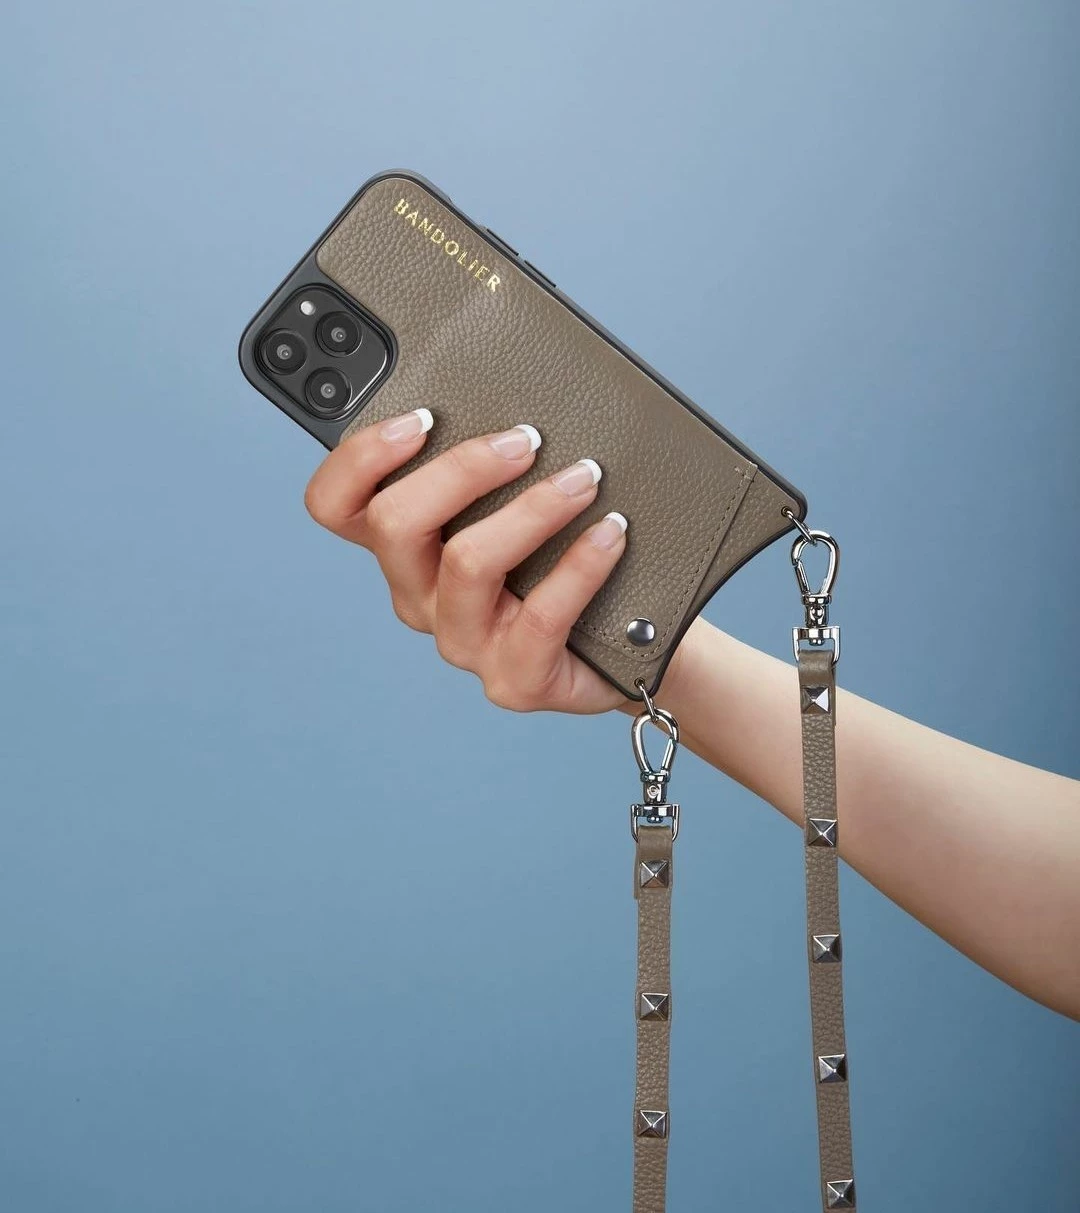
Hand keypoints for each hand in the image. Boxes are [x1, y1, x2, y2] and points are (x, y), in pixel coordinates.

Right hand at [303, 409, 634, 714]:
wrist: (620, 648)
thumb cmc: (561, 564)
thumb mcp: (511, 507)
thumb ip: (491, 464)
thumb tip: (511, 402)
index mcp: (406, 549)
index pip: (336, 505)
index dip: (360, 457)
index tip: (420, 417)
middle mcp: (421, 596)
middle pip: (395, 523)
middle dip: (462, 468)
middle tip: (525, 440)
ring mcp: (464, 641)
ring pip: (467, 563)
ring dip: (531, 508)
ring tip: (584, 479)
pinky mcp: (515, 678)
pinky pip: (540, 615)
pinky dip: (581, 564)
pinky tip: (609, 533)